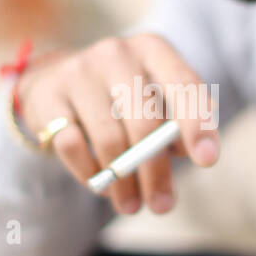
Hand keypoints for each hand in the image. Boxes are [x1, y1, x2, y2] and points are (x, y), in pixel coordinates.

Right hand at [16, 33, 219, 214]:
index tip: (207, 160)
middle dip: (157, 170)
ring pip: (109, 139)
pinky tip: (101, 186)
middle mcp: (115, 53)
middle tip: (163, 206)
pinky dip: (90, 174)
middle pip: (145, 120)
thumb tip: (182, 151)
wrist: (55, 82)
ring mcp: (78, 72)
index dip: (197, 123)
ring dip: (124, 181)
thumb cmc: (120, 98)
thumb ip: (174, 123)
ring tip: (131, 205)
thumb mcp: (152, 99)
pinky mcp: (47, 97)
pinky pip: (72, 146)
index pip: (183, 84)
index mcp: (152, 49)